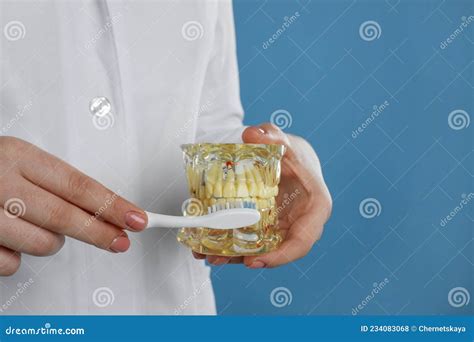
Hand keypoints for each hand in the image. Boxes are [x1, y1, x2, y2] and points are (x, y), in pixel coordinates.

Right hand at [0, 136, 146, 275]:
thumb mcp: (20, 161)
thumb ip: (55, 184)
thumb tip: (103, 211)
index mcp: (19, 156)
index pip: (78, 185)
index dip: (112, 204)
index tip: (136, 218)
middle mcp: (0, 182)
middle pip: (64, 216)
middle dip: (99, 232)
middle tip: (121, 241)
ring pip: (42, 243)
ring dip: (49, 241)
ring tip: (33, 224)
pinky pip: (11, 263)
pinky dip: (17, 256)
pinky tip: (6, 238)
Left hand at [192, 123, 331, 267]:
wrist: (292, 160)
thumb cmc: (295, 155)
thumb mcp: (286, 142)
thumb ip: (272, 136)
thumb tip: (251, 135)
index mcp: (315, 208)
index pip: (303, 240)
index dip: (281, 256)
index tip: (255, 261)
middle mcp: (300, 223)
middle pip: (276, 250)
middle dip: (247, 258)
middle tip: (220, 258)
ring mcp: (282, 228)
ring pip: (260, 249)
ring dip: (233, 255)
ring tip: (207, 255)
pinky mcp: (267, 228)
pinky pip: (250, 240)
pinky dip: (230, 245)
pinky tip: (207, 244)